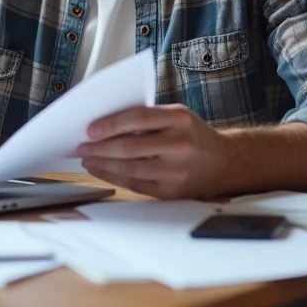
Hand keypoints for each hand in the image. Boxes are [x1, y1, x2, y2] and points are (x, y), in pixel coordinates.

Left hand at [75, 104, 236, 199]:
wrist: (224, 162)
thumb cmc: (194, 135)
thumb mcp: (178, 115)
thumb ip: (148, 117)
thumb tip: (106, 124)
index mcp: (180, 119)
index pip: (138, 118)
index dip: (111, 124)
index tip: (90, 129)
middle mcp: (180, 145)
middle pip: (130, 147)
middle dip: (100, 147)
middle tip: (82, 146)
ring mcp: (176, 171)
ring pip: (130, 168)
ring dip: (103, 163)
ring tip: (87, 158)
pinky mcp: (171, 191)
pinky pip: (135, 184)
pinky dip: (114, 177)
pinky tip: (102, 170)